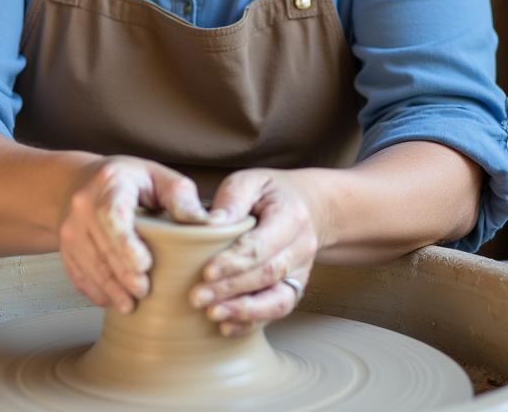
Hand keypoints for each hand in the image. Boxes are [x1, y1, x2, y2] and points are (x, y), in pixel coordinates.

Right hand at [58, 155, 206, 313]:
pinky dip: (94, 290)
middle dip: (122, 274)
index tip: (145, 265)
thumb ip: (182, 197)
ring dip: (108, 288)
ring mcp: (69, 227)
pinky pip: (77, 273)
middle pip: (101, 245)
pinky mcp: (64, 247)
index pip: (112, 215)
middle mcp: (82, 205)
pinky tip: (111, 300)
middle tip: (144, 292)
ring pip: (87, 264)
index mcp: (110, 184)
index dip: (126, 244)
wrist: (83, 182)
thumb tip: (206, 225)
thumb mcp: (159, 176)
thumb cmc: (131, 181)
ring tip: (129, 305)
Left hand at [188, 168, 325, 335]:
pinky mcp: (296, 288)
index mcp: (291, 216)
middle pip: (267, 275)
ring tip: (212, 314)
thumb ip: (232, 198)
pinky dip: (253, 322)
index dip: (234, 262)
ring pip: (278, 300)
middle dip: (230, 289)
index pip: (261, 245)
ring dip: (244, 312)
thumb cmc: (271, 193)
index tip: (206, 272)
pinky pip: (278, 311)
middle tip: (197, 297)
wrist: (310, 207)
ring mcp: (301, 271)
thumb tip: (209, 223)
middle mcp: (302, 247)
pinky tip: (226, 326)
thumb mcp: (251, 181)